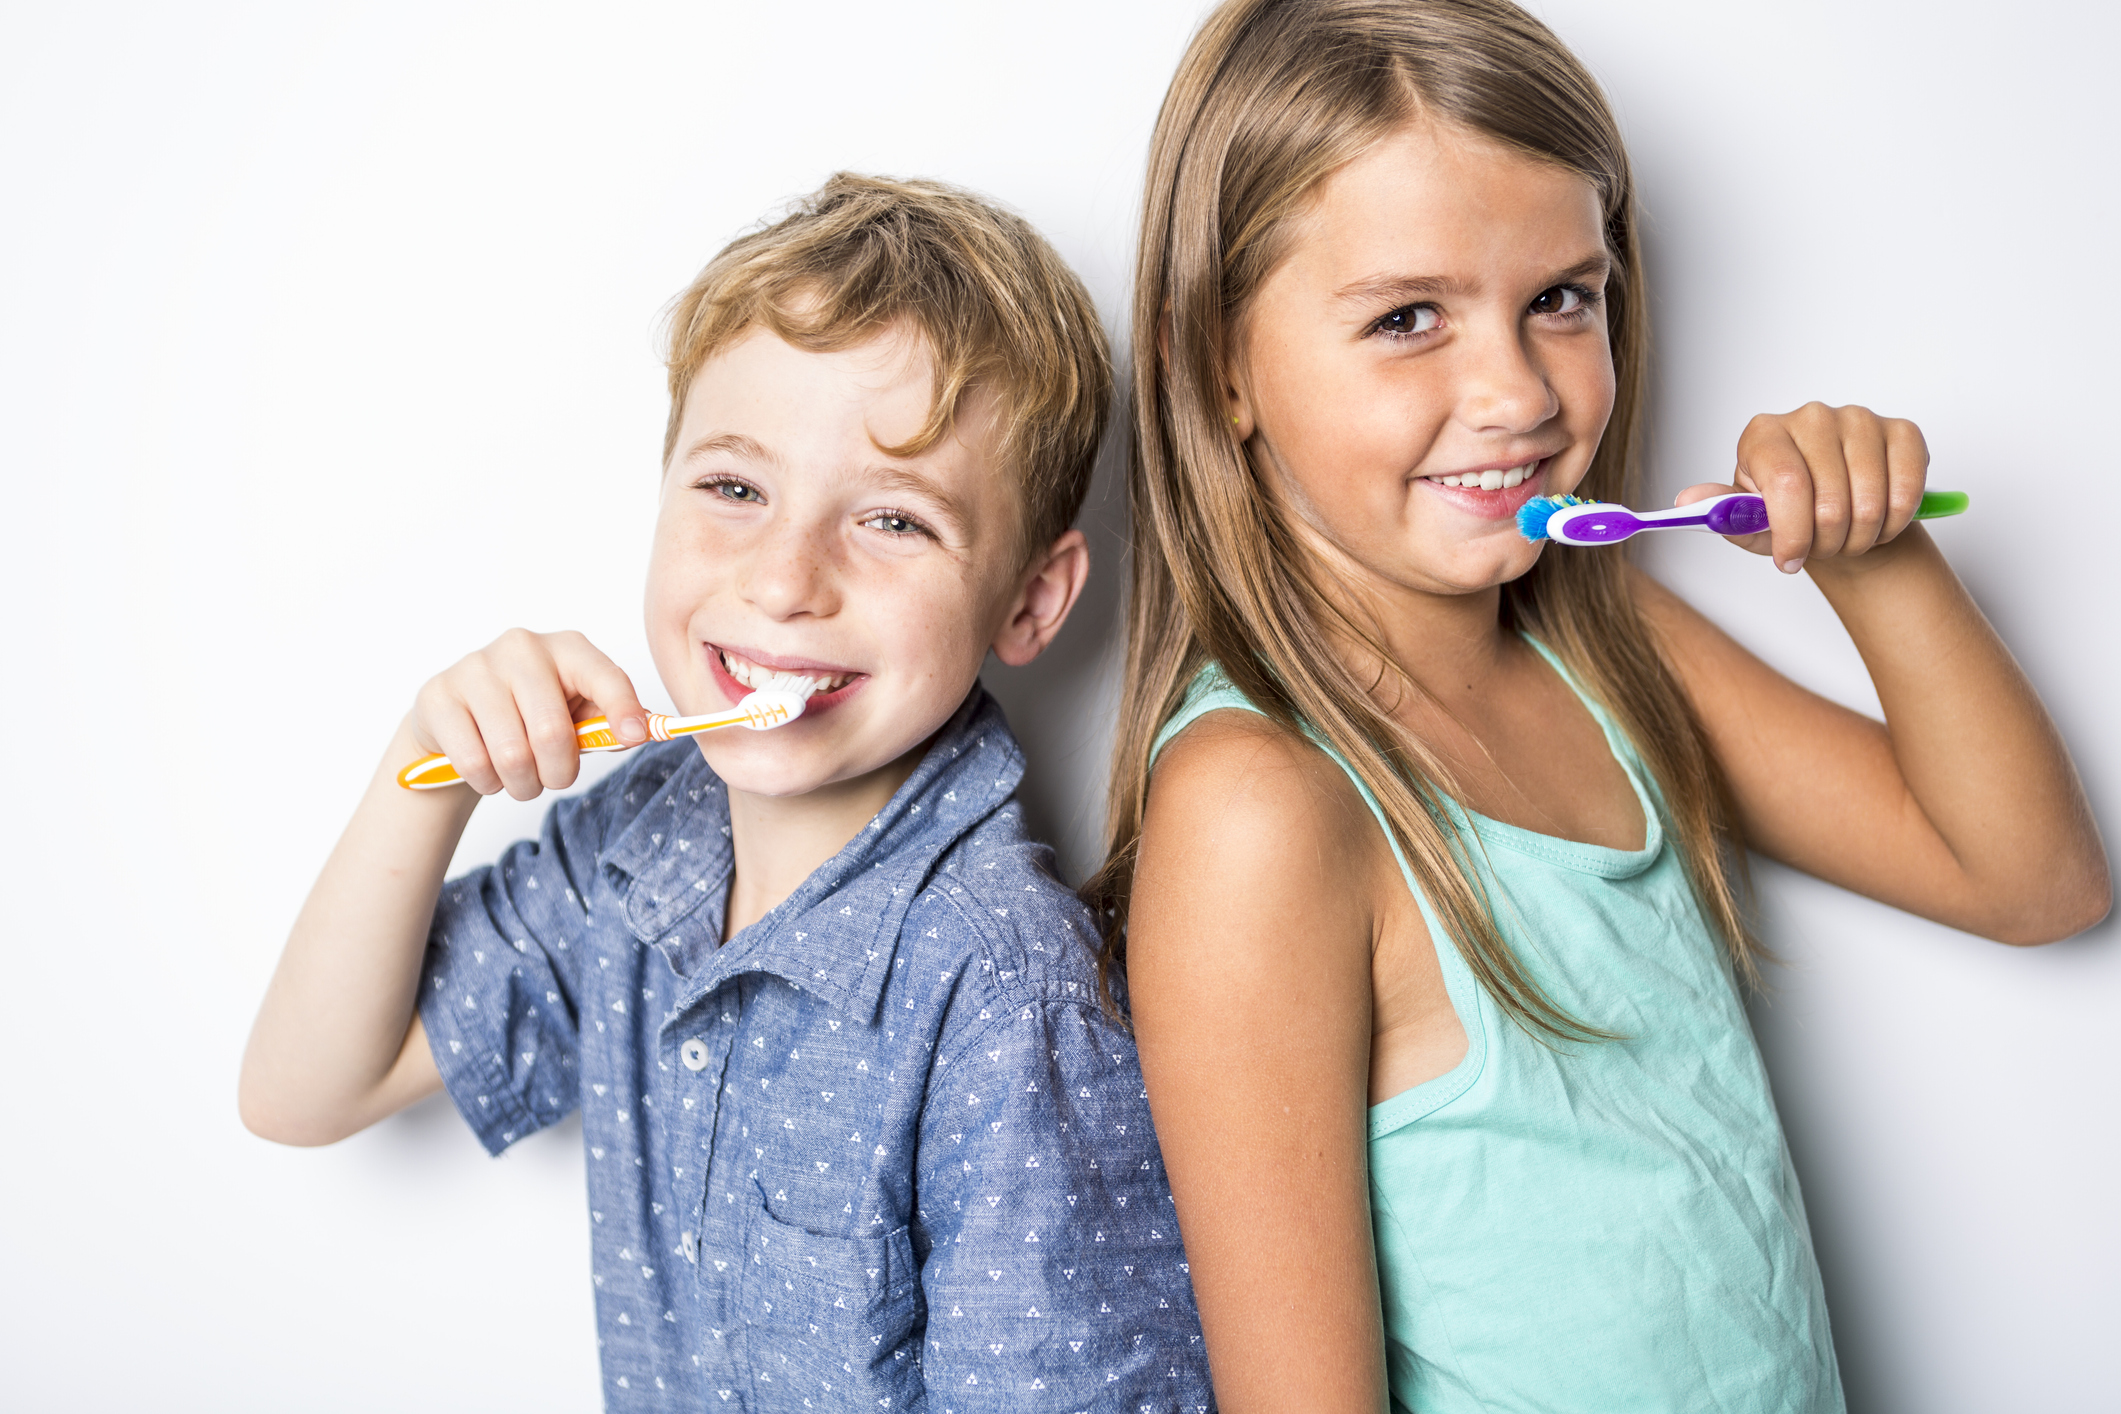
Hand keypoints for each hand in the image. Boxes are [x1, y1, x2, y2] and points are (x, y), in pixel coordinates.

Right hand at [411, 629, 648, 798]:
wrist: (459, 720)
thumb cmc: (530, 716)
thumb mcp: (576, 713)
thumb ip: (608, 722)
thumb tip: (642, 731)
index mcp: (568, 649)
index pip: (604, 677)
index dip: (623, 710)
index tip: (633, 737)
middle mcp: (523, 648)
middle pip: (552, 732)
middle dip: (559, 773)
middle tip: (553, 778)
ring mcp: (476, 667)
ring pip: (512, 755)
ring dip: (522, 783)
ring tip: (520, 777)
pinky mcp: (439, 695)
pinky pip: (474, 763)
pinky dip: (487, 782)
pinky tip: (487, 770)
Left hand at [1674, 401, 1929, 573]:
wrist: (1838, 511)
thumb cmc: (1789, 513)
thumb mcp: (1751, 522)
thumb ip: (1723, 514)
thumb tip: (1686, 503)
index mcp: (1764, 434)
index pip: (1785, 484)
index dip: (1792, 533)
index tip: (1790, 560)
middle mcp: (1810, 417)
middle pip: (1828, 501)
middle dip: (1825, 543)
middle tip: (1821, 548)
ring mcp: (1858, 419)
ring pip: (1870, 501)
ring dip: (1860, 537)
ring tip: (1847, 538)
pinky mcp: (1901, 430)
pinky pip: (1906, 489)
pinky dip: (1894, 520)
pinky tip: (1879, 521)